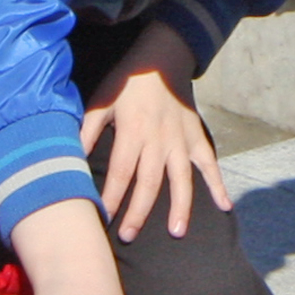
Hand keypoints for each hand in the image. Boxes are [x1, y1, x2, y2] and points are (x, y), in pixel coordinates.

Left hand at [83, 25, 226, 239]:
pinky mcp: (196, 137)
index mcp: (133, 132)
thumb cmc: (126, 83)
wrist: (160, 59)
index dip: (112, 197)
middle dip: (138, 212)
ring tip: (176, 232)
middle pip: (149, 183)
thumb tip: (70, 158)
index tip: (103, 217)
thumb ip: (87, 131)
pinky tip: (225, 206)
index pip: (122, 172)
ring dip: (180, 207)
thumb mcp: (101, 102)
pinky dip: (218, 184)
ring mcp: (181, 140)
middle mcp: (159, 140)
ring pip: (181, 179)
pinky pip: (209, 163)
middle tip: (128, 236)